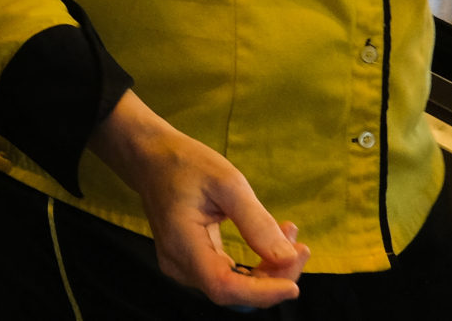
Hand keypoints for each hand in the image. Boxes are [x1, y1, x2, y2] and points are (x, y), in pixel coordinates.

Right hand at [90, 92, 305, 306]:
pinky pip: (228, 275)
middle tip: (301, 246)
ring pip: (234, 286)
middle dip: (273, 276)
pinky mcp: (191, 263)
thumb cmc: (185, 163)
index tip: (293, 286)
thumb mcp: (226, 182)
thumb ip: (256, 222)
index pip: (223, 286)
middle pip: (233, 291)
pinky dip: (255, 265)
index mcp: (182, 243)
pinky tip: (272, 242)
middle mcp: (179, 264)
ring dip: (267, 270)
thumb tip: (287, 257)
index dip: (261, 292)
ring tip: (290, 236)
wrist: (150, 158)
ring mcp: (183, 267)